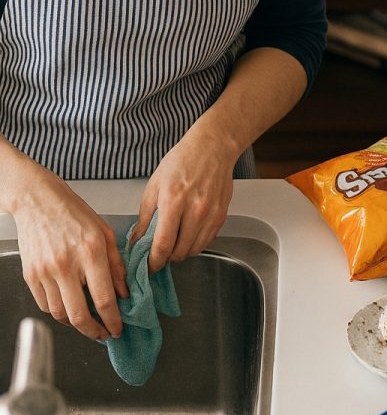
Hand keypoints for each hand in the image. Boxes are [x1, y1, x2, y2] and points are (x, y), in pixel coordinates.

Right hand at [13, 170, 127, 341]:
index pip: (103, 297)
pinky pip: (45, 305)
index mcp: (90, 251)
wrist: (38, 201)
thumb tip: (124, 293)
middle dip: (94, 331)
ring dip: (76, 324)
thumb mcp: (105, 232)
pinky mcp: (30, 275)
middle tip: (103, 334)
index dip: (112, 319)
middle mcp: (66, 263)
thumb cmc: (74, 212)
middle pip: (79, 314)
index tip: (117, 328)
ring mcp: (45, 271)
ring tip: (87, 321)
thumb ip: (116, 264)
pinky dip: (58, 312)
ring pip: (60, 314)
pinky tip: (69, 306)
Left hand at [132, 127, 235, 272]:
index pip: (163, 244)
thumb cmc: (181, 161)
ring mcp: (211, 214)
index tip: (149, 265)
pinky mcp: (221, 216)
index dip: (154, 261)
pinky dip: (195, 244)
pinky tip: (188, 233)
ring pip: (194, 250)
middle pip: (179, 252)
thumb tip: (136, 241)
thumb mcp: (155, 185)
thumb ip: (144, 217)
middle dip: (167, 257)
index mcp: (173, 200)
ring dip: (181, 252)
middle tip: (160, 252)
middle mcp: (195, 210)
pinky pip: (207, 242)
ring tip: (174, 241)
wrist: (212, 148)